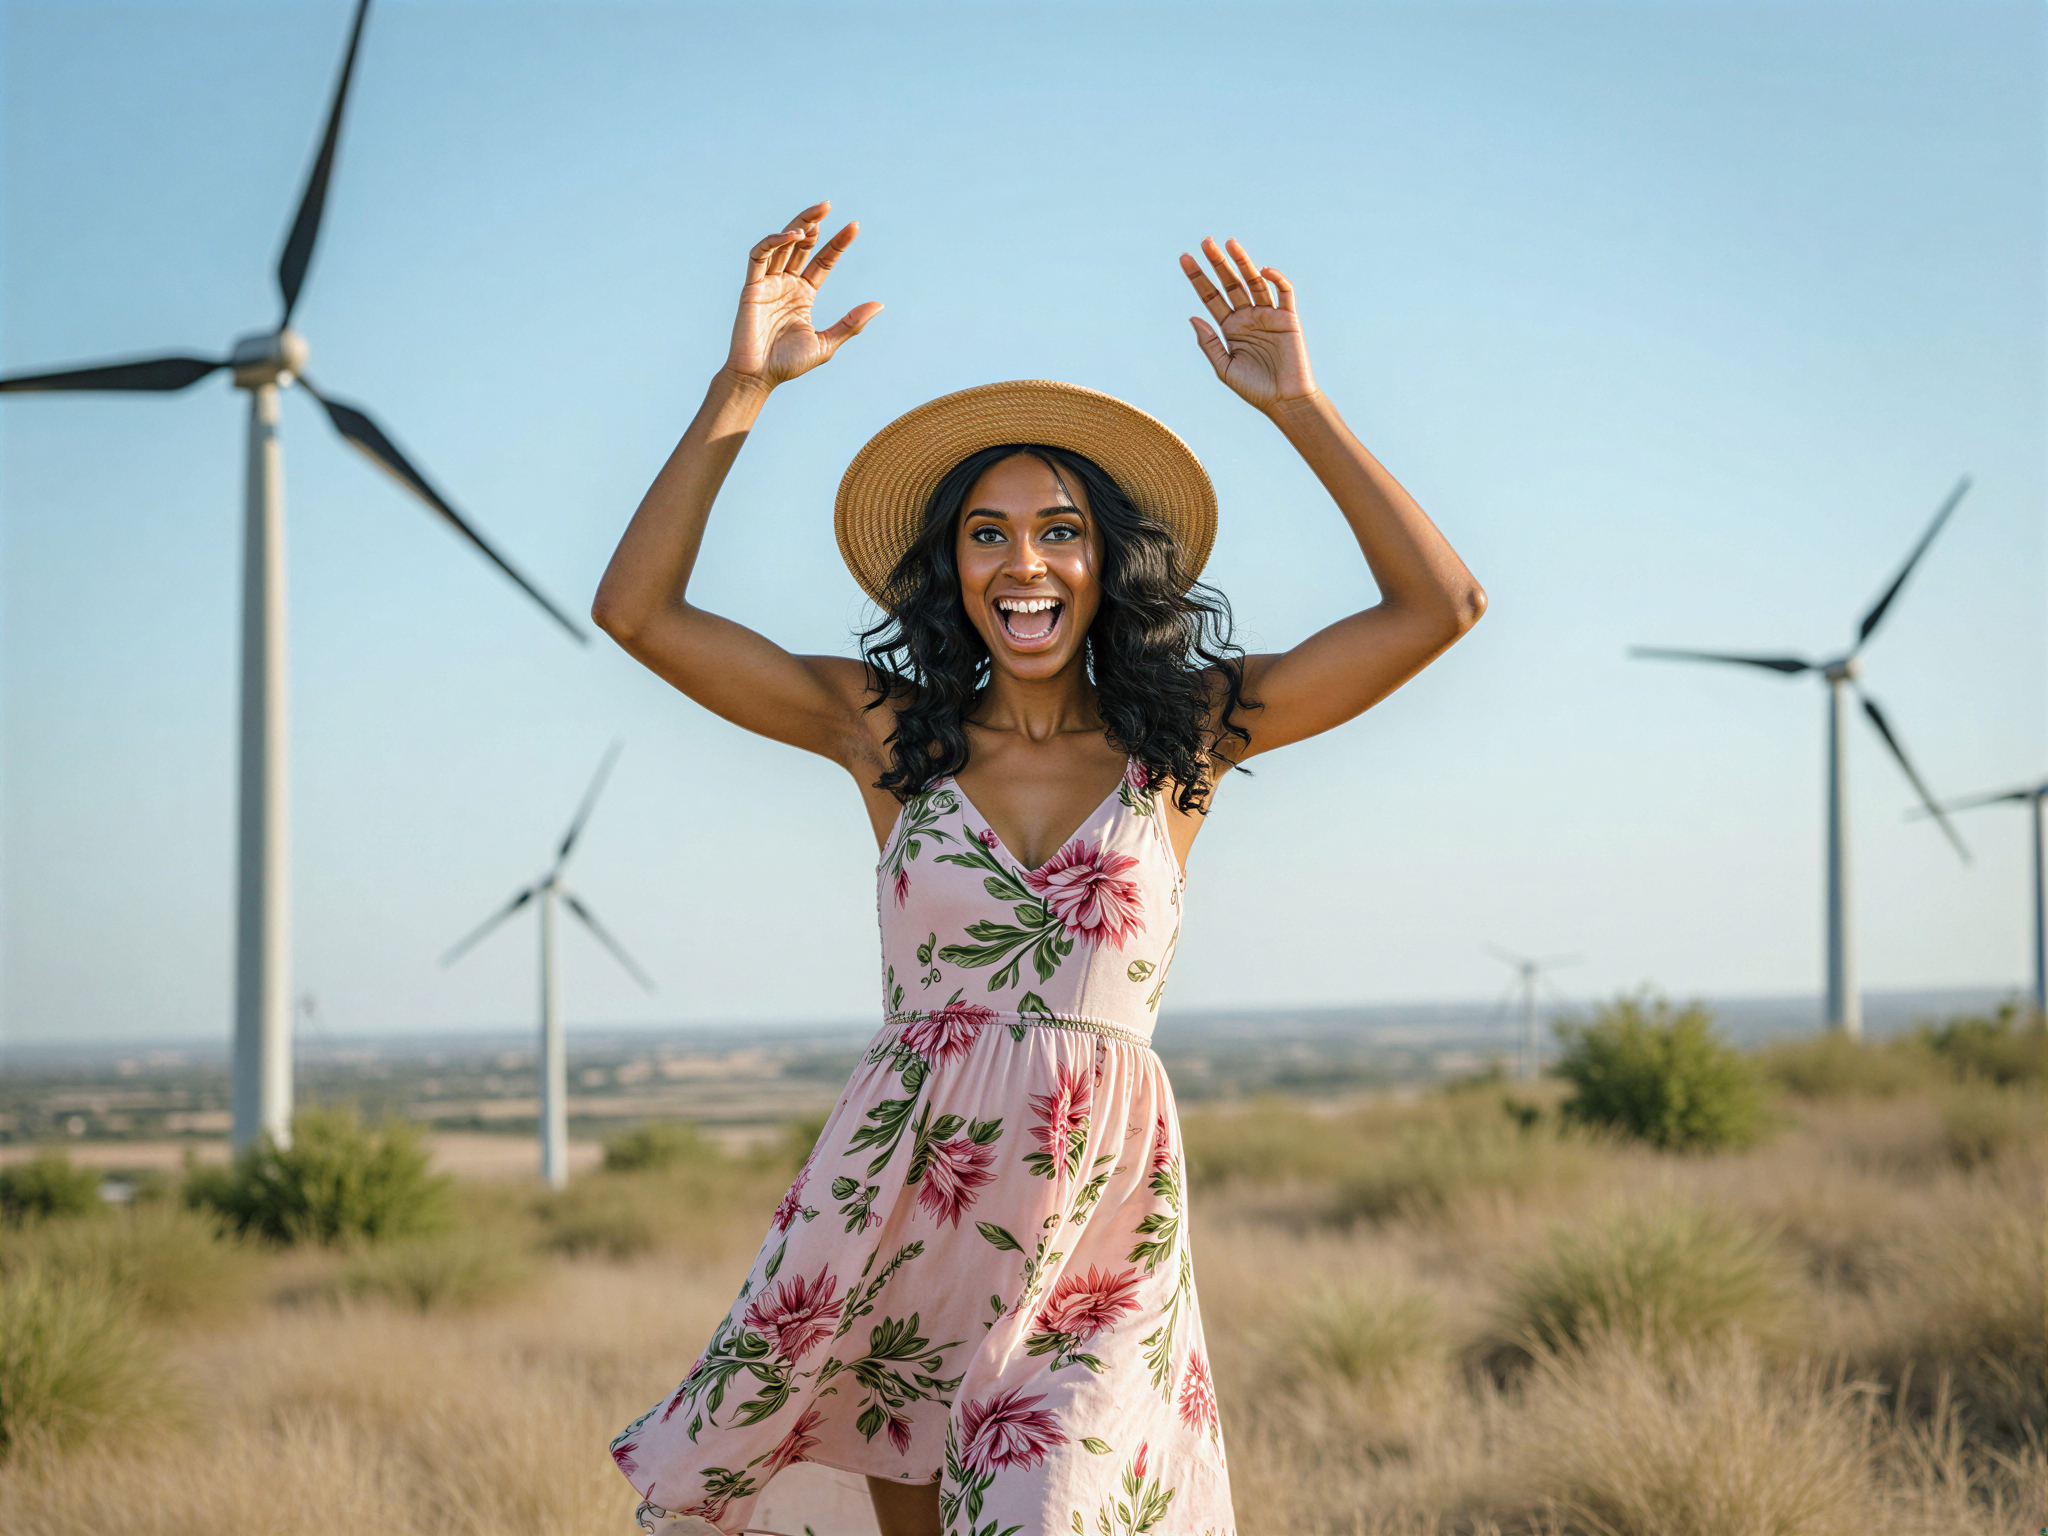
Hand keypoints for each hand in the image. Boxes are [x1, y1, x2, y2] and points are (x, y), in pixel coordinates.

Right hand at [726, 201, 882, 389]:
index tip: (854, 227)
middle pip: (801, 246)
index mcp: (804, 294)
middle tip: (828, 205)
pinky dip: (773, 242)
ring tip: (815, 214)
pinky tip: (792, 236)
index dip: (837, 243)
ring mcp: (768, 283)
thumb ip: (851, 323)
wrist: (759, 377)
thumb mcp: (827, 343)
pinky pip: (758, 256)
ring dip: (796, 226)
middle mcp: (786, 284)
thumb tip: (879, 304)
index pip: (822, 261)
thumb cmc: (789, 364)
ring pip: (781, 245)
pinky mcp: (751, 287)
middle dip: (814, 224)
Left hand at [1180, 238, 1316, 413]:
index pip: (1211, 296)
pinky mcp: (1288, 318)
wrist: (1285, 402)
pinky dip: (1276, 279)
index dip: (1198, 278)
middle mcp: (1248, 316)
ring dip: (1243, 262)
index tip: (1185, 259)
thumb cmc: (1255, 389)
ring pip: (1254, 282)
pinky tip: (1263, 270)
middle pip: (1230, 283)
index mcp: (1230, 327)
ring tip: (1229, 243)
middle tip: (1205, 242)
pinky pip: (1284, 292)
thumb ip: (1210, 343)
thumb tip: (1193, 317)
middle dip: (1218, 262)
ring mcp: (1268, 315)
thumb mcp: (1225, 368)